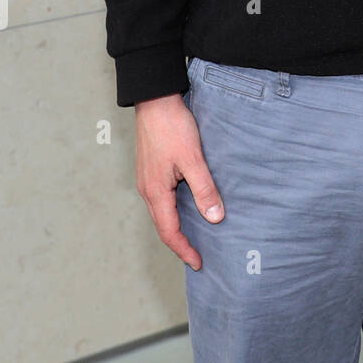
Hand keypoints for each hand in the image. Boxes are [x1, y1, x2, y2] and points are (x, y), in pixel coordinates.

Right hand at [135, 92, 223, 269]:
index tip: (198, 262)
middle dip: (180, 242)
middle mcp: (148, 189)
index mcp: (156, 192)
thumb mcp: (193, 159)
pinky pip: (163, 197)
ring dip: (177, 225)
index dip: (184, 249)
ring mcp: (148, 179)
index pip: (169, 231)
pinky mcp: (153, 169)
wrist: (155, 100)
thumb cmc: (172, 127)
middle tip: (198, 255)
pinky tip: (189, 204)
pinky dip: (175, 209)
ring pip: (162, 211)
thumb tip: (215, 218)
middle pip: (163, 225)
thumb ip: (204, 189)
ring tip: (196, 234)